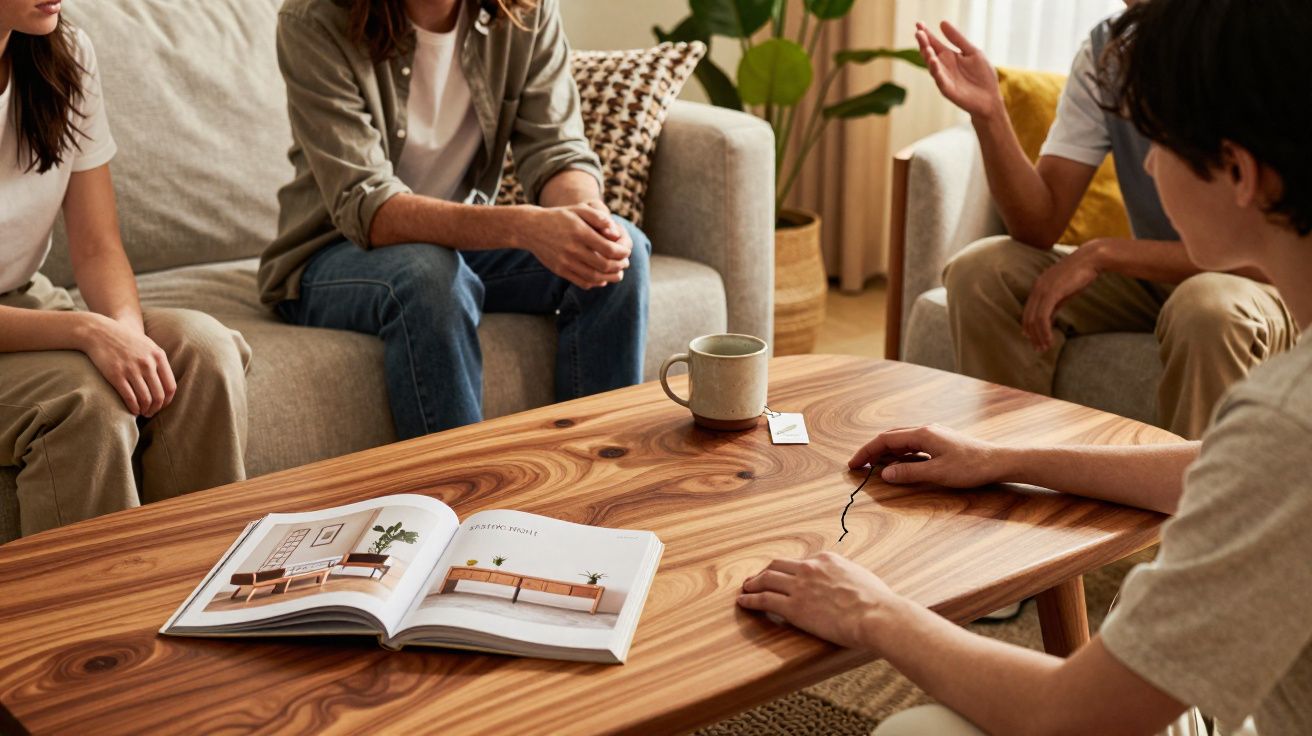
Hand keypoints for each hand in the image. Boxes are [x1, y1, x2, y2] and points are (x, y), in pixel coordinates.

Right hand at [77, 314, 176, 416]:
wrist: (100, 332)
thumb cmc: (125, 340)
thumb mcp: (148, 346)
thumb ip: (158, 362)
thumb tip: (167, 384)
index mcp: (158, 356)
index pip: (170, 386)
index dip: (167, 401)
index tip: (162, 405)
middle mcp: (147, 363)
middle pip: (159, 395)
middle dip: (156, 408)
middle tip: (151, 413)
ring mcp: (132, 369)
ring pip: (145, 399)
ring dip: (145, 410)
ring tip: (143, 413)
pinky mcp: (116, 375)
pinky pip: (130, 397)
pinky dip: (133, 408)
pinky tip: (133, 410)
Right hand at [522, 204, 631, 289]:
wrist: (531, 228)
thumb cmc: (560, 217)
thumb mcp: (579, 210)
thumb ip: (600, 218)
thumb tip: (617, 234)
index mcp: (580, 232)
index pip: (609, 249)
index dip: (622, 253)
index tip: (626, 252)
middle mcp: (572, 248)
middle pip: (604, 265)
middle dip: (619, 266)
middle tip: (625, 264)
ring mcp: (565, 261)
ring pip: (594, 276)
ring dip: (610, 277)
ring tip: (618, 274)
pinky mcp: (559, 270)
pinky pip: (581, 282)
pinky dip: (595, 283)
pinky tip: (601, 279)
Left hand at [739, 552, 903, 650]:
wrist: (876, 614)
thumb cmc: (877, 602)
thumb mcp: (861, 578)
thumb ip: (848, 578)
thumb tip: (849, 586)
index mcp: (827, 560)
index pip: (801, 562)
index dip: (789, 570)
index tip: (783, 575)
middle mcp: (810, 568)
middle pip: (777, 565)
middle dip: (764, 572)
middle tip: (756, 579)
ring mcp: (800, 586)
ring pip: (767, 579)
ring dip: (753, 584)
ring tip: (746, 589)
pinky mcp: (794, 607)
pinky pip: (765, 600)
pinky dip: (751, 600)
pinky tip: (744, 602)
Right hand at [848, 424, 1007, 486]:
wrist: (999, 461)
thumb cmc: (971, 467)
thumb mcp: (937, 473)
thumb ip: (909, 472)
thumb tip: (884, 473)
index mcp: (922, 434)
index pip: (885, 440)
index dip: (866, 451)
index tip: (853, 464)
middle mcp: (926, 430)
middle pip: (891, 438)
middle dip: (872, 451)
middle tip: (859, 466)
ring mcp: (934, 436)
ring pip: (902, 442)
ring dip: (886, 453)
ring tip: (874, 467)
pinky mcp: (940, 443)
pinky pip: (913, 447)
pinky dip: (900, 455)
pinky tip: (900, 466)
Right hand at [915, 21, 1002, 119]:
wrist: (990, 98)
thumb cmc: (982, 75)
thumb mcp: (972, 52)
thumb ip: (957, 39)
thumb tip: (942, 23)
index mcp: (948, 56)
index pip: (934, 43)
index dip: (926, 34)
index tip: (919, 23)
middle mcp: (943, 66)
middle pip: (929, 53)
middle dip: (923, 43)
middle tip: (918, 32)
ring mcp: (944, 78)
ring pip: (932, 66)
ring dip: (928, 56)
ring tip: (926, 46)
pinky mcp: (948, 90)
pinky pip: (940, 80)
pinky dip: (936, 71)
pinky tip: (933, 61)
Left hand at [1021, 243, 1103, 351]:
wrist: (1091, 259)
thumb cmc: (1080, 275)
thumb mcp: (1063, 292)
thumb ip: (1053, 305)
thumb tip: (1047, 320)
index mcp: (1038, 287)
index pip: (1028, 312)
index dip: (1029, 328)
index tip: (1034, 341)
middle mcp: (1036, 288)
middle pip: (1028, 317)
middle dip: (1032, 335)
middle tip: (1039, 349)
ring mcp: (1042, 290)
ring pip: (1034, 319)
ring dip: (1039, 336)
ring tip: (1045, 347)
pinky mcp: (1051, 292)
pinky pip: (1043, 316)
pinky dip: (1044, 330)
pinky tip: (1050, 340)